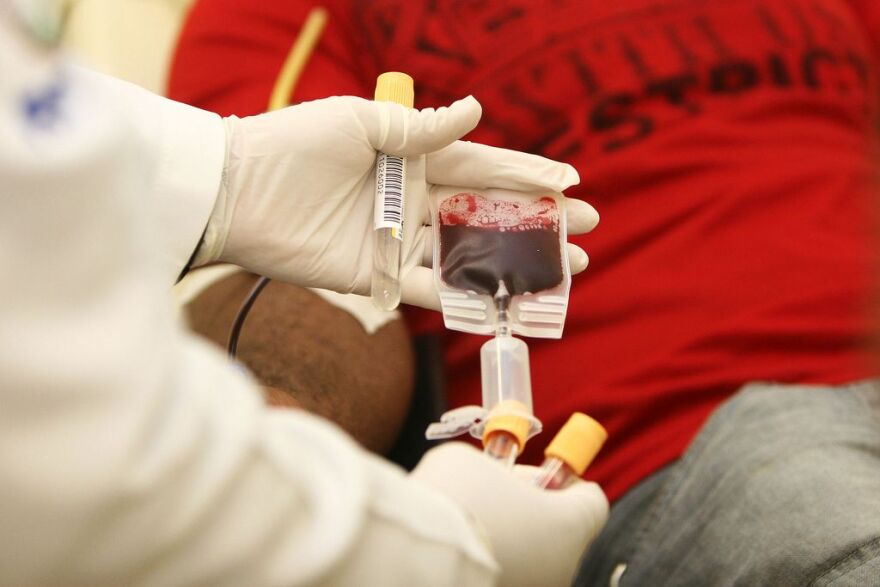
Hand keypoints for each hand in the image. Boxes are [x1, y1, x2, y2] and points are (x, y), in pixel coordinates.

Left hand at [194, 95, 597, 308]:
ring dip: (518, 263)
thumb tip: (477, 109)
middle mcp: (414, 200)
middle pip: (489, 213)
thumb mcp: (361, 123)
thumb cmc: (296, 144)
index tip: (573, 181)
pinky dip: (468, 298)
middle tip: (589, 228)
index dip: (528, 174)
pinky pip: (432, 290)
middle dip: (540, 220)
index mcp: (413, 157)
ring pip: (471, 255)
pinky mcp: (380, 277)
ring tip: (566, 269)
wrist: (238, 192)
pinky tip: (509, 302)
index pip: (483, 166)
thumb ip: (420, 128)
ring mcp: (400, 240)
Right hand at [411, 443, 607, 586]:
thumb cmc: (454, 497)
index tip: (541, 476)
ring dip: (512, 542)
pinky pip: (510, 576)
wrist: (418, 552)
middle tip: (496, 497)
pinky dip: (492, 564)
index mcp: (570, 524)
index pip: (591, 501)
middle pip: (561, 532)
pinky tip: (460, 552)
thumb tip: (487, 484)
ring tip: (469, 526)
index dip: (567, 482)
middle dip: (533, 512)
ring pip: (533, 560)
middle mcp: (563, 568)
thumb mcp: (472, 463)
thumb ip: (493, 472)